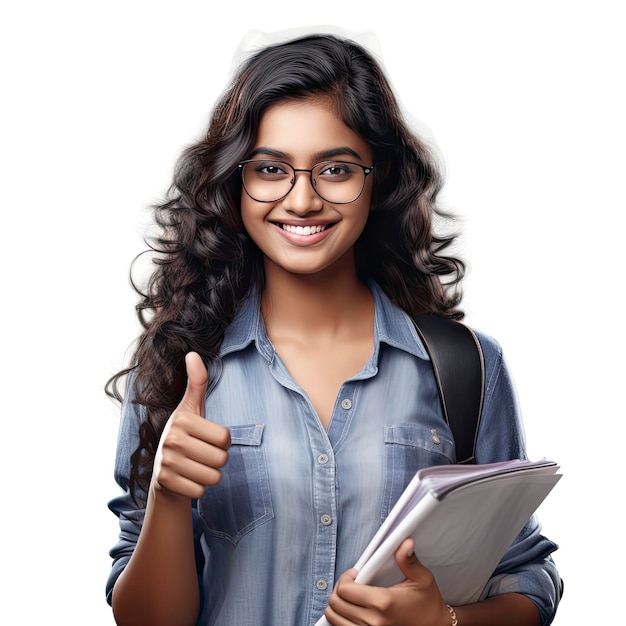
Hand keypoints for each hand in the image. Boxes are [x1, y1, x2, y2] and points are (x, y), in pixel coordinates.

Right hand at [151, 352, 230, 498]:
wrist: (162, 472)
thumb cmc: (184, 435)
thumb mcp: (191, 408)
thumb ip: (198, 383)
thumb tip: (193, 353)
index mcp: (182, 419)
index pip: (226, 438)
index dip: (223, 442)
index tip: (208, 439)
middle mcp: (172, 440)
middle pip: (221, 459)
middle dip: (217, 460)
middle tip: (202, 455)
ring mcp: (167, 462)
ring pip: (214, 477)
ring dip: (210, 475)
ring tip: (196, 466)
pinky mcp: (166, 483)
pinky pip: (201, 491)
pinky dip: (199, 488)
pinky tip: (188, 479)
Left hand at [324, 538, 449, 625]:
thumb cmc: (428, 605)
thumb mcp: (421, 579)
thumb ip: (408, 560)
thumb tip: (405, 543)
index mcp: (383, 603)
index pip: (345, 589)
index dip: (345, 577)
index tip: (355, 574)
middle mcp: (373, 622)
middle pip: (335, 604)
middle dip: (340, 589)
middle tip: (351, 583)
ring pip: (334, 618)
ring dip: (338, 605)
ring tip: (351, 597)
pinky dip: (342, 619)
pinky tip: (352, 610)